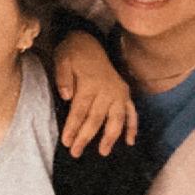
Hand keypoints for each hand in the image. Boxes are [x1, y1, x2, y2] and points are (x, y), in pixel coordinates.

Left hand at [54, 31, 137, 157]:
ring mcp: (119, 93)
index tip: (66, 142)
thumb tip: (66, 96)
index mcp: (90, 84)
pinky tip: (130, 141)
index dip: (73, 127)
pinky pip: (132, 113)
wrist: (88, 42)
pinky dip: (133, 127)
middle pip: (96, 118)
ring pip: (117, 119)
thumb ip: (63, 78)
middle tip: (75, 152)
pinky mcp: (125, 94)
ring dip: (111, 137)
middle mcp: (107, 91)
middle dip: (85, 137)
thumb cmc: (73, 54)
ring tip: (103, 152)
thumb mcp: (62, 60)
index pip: (80, 110)